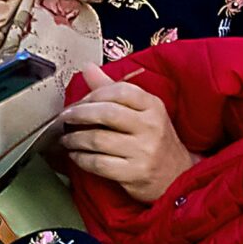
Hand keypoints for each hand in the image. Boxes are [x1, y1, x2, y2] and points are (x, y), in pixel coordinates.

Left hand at [54, 78, 193, 203]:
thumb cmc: (155, 140)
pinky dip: (81, 159)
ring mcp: (144, 152)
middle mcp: (150, 127)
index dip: (94, 94)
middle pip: (107, 113)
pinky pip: (98, 164)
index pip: (120, 91)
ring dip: (74, 139)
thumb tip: (87, 67)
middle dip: (79, 114)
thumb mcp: (142, 111)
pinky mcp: (134, 174)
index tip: (79, 101)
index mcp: (153, 106)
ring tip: (66, 138)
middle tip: (64, 117)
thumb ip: (113, 89)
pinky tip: (76, 156)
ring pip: (98, 140)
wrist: (178, 176)